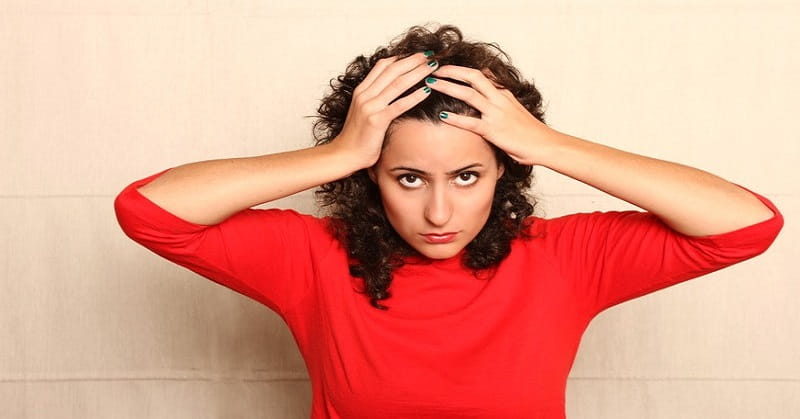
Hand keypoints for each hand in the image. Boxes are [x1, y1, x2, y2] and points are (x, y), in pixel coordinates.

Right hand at [332, 51, 438, 168]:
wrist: (344, 155)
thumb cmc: (356, 137)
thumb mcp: (363, 112)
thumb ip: (374, 100)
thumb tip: (390, 94)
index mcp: (361, 91)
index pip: (382, 66)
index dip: (401, 58)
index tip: (416, 54)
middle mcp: (365, 95)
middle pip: (392, 70)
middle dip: (413, 60)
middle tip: (429, 55)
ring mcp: (370, 107)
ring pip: (398, 83)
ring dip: (417, 73)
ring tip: (432, 67)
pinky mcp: (377, 120)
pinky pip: (399, 105)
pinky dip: (415, 96)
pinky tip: (427, 90)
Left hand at [425, 65, 556, 165]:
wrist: (546, 144)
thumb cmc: (530, 132)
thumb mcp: (515, 110)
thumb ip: (500, 101)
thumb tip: (487, 96)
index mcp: (503, 94)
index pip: (480, 74)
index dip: (461, 69)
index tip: (446, 67)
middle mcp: (499, 99)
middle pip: (472, 76)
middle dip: (451, 71)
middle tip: (434, 69)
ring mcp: (496, 114)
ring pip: (468, 94)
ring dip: (448, 86)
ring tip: (431, 83)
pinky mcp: (493, 130)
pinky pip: (470, 122)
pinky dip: (454, 117)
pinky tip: (441, 115)